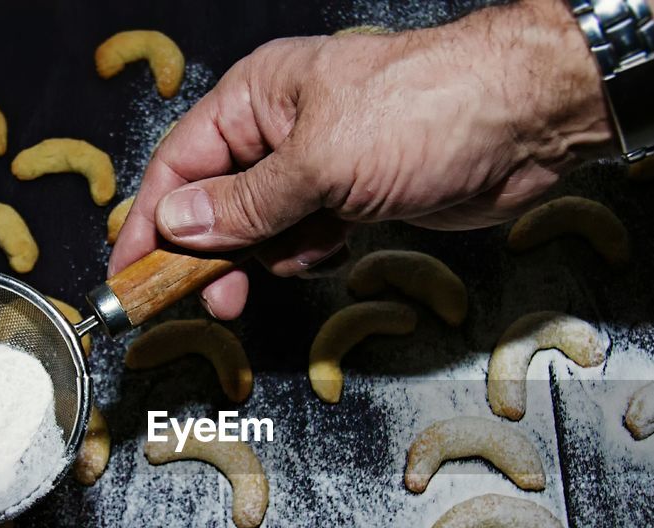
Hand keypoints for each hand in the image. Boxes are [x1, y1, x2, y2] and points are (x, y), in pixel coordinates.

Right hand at [108, 0, 609, 318]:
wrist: (524, 124)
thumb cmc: (423, 114)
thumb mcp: (320, 161)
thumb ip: (246, 202)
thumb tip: (178, 226)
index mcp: (257, 100)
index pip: (180, 164)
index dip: (151, 221)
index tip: (130, 276)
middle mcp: (280, 132)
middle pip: (215, 202)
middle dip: (211, 253)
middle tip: (215, 301)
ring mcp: (319, 168)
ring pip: (261, 229)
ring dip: (269, 255)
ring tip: (303, 254)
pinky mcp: (354, 201)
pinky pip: (306, 239)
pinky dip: (310, 254)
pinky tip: (335, 246)